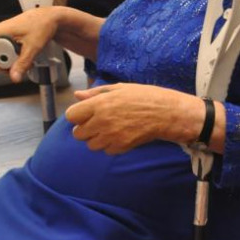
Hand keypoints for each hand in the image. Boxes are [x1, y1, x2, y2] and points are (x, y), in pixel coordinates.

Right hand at [0, 7, 66, 82]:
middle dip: (6, 64)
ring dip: (11, 61)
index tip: (6, 68)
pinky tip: (22, 53)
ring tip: (24, 56)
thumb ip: (22, 63)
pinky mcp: (4, 38)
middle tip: (21, 61)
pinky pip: (3, 52)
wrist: (48, 17)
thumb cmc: (41, 24)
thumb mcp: (33, 47)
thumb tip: (14, 77)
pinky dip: (13, 56)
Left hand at [66, 83, 198, 153]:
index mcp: (100, 103)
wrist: (168, 113)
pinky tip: (122, 136)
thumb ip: (97, 93)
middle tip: (100, 124)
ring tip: (112, 130)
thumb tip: (77, 96)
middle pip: (78, 134)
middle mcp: (102, 120)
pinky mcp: (121, 146)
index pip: (71, 116)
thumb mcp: (122, 88)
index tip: (87, 115)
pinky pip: (106, 151)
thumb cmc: (146, 97)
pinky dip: (112, 146)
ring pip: (91, 145)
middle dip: (87, 129)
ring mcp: (111, 135)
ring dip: (98, 139)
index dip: (78, 116)